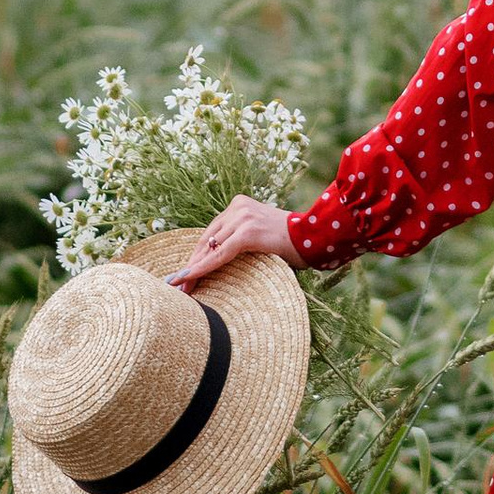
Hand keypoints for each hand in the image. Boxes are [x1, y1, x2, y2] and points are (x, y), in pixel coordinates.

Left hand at [173, 195, 299, 285]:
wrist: (316, 237)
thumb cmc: (291, 243)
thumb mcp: (260, 236)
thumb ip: (238, 240)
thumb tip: (215, 260)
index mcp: (239, 205)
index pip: (211, 232)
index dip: (196, 255)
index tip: (183, 274)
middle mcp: (238, 207)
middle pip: (206, 240)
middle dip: (191, 264)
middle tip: (176, 285)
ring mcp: (242, 218)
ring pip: (209, 248)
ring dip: (192, 270)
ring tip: (180, 288)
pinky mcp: (247, 233)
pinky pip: (219, 255)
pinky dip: (202, 269)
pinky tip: (189, 279)